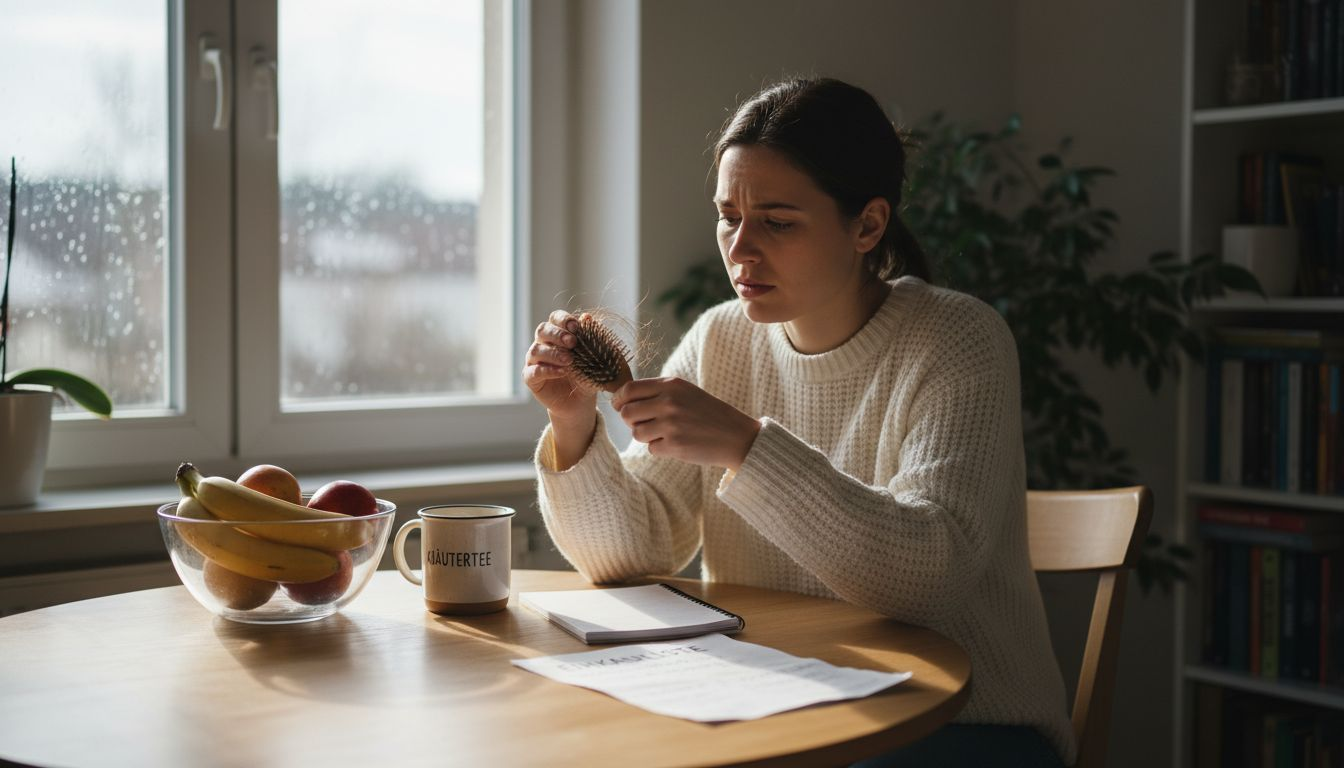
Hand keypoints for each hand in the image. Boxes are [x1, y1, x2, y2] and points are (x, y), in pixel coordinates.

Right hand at [523, 309, 597, 421]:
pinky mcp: (530, 378)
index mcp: (557, 334)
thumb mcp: (592, 357)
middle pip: (542, 330)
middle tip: (572, 342)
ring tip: (569, 360)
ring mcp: (534, 361)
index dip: (563, 320)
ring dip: (553, 353)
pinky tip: (561, 372)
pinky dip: (547, 370)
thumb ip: (589, 337)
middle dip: (557, 334)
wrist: (580, 401)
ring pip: (536, 350)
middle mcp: (543, 344)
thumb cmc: (586, 375)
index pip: (555, 318)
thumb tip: (587, 317)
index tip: (576, 326)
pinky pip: (533, 371)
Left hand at [612, 377, 760, 470]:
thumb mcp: (685, 392)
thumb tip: (622, 399)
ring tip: (665, 433)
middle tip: (644, 423)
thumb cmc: (707, 413)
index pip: (629, 389)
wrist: (736, 436)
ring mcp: (671, 425)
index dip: (619, 400)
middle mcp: (669, 402)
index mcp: (671, 385)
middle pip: (627, 412)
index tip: (620, 406)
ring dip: (646, 436)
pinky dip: (660, 448)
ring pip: (636, 433)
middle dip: (631, 420)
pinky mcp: (674, 446)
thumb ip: (657, 392)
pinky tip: (677, 443)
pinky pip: (651, 449)